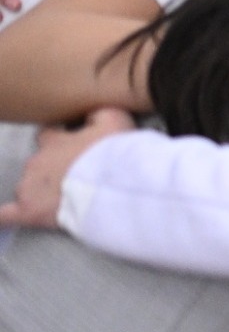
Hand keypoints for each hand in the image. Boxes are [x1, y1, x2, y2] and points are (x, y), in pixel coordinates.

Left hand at [0, 108, 134, 228]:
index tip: (74, 147)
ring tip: (64, 199)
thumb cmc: (112, 152)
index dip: (60, 140)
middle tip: (77, 177)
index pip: (47, 135)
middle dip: (53, 169)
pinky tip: (9, 217)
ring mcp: (28, 187)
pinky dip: (5, 217)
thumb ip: (97, 114)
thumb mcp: (114, 119)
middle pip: (37, 164)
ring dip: (43, 190)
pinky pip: (6, 216)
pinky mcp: (28, 211)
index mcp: (53, 142)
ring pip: (28, 187)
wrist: (111, 185)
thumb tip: (89, 115)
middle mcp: (35, 162)